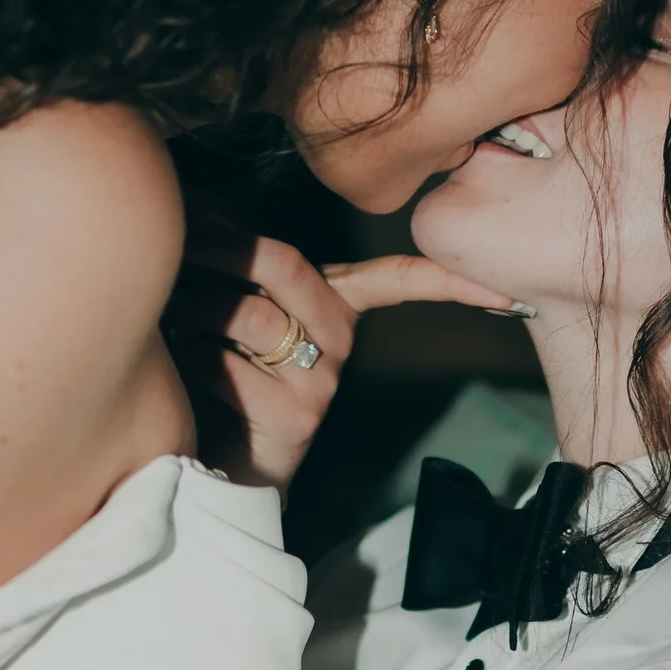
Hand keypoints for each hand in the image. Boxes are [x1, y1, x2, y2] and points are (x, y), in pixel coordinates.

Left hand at [167, 236, 516, 489]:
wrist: (213, 464)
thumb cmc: (216, 374)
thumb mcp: (233, 312)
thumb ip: (235, 264)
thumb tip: (197, 205)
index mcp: (336, 310)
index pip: (396, 279)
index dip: (442, 274)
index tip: (500, 285)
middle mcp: (339, 345)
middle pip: (290, 264)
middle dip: (227, 248)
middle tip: (181, 242)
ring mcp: (320, 385)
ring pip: (253, 314)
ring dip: (196, 305)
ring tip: (170, 312)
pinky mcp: (291, 418)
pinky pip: (227, 363)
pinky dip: (191, 356)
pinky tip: (184, 370)